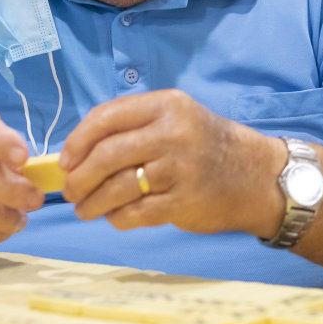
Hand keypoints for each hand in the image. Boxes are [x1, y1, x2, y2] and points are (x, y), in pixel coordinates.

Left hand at [58, 90, 285, 234]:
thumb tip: (76, 154)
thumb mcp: (176, 119)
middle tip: (71, 191)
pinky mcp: (184, 201)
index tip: (66, 161)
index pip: (106, 117)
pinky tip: (116, 216)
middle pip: (106, 155)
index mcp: (167, 105)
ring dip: (92, 203)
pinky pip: (135, 213)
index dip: (77, 141)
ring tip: (85, 209)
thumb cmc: (206, 146)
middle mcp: (173, 133)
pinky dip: (117, 218)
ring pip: (116, 188)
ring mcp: (180, 168)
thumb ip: (133, 128)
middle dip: (79, 178)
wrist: (256, 176)